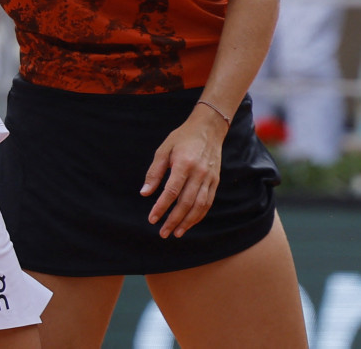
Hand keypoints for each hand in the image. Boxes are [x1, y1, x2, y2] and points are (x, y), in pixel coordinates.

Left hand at [140, 108, 224, 237]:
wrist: (208, 128)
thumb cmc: (182, 138)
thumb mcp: (164, 150)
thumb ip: (154, 172)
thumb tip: (145, 193)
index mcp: (184, 164)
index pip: (172, 191)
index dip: (161, 207)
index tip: (152, 219)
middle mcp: (199, 173)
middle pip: (186, 203)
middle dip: (173, 220)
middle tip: (163, 232)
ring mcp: (209, 178)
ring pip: (199, 206)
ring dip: (187, 222)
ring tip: (176, 232)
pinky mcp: (215, 181)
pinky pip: (208, 203)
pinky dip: (199, 216)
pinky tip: (189, 223)